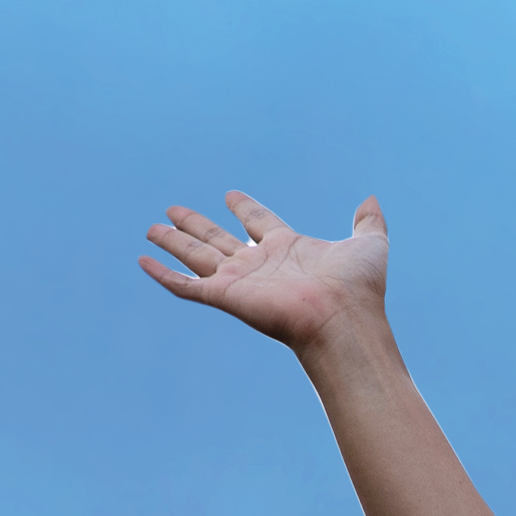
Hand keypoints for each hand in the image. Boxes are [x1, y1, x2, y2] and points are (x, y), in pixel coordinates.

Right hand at [138, 191, 392, 352]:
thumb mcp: (370, 244)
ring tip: (151, 227)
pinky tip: (144, 262)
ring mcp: (240, 281)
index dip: (245, 208)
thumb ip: (368, 221)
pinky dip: (163, 275)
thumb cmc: (358, 288)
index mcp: (287, 249)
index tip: (230, 195)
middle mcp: (259, 264)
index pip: (259, 222)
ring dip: (172, 242)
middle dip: (195, 224)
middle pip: (218, 238)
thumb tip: (371, 198)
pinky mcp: (225, 297)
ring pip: (196, 256)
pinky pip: (186, 286)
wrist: (343, 319)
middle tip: (173, 209)